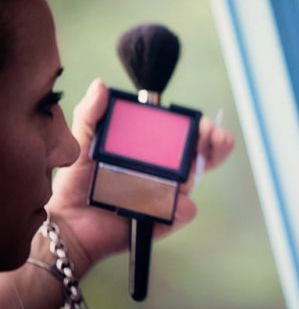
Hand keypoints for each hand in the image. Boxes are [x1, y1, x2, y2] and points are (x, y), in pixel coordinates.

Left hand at [45, 79, 234, 276]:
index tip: (202, 123)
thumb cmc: (77, 183)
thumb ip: (90, 114)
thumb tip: (100, 85)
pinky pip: (182, 211)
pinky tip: (174, 204)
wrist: (70, 223)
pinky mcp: (165, 218)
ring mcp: (167, 195)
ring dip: (195, 174)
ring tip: (186, 171)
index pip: (184, 134)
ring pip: (192, 181)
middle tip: (217, 139)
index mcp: (151, 151)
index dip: (199, 127)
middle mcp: (164, 171)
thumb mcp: (82, 143)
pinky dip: (181, 208)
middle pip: (201, 155)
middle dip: (216, 144)